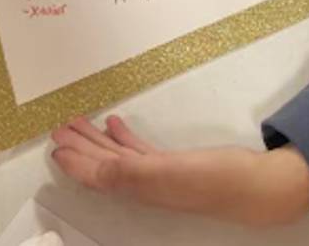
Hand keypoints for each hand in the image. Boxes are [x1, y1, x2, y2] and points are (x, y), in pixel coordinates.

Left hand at [51, 115, 308, 226]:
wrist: (252, 185)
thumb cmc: (212, 179)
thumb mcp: (166, 173)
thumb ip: (130, 171)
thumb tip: (95, 170)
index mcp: (137, 187)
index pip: (97, 175)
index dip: (75, 162)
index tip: (56, 145)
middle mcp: (143, 183)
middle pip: (103, 165)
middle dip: (80, 147)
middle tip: (61, 127)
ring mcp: (159, 174)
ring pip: (118, 156)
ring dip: (98, 140)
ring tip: (80, 122)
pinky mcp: (175, 164)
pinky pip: (139, 150)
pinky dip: (124, 137)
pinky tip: (116, 124)